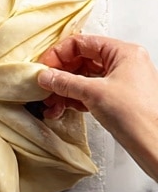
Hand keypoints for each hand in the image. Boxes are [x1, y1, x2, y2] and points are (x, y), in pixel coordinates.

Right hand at [38, 36, 157, 181]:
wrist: (157, 148)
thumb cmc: (137, 117)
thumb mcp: (94, 94)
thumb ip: (65, 82)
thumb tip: (45, 76)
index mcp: (123, 52)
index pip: (82, 43)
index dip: (59, 54)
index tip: (44, 67)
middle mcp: (124, 64)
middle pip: (82, 61)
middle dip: (60, 75)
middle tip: (44, 86)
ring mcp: (122, 83)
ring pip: (85, 78)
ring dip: (65, 90)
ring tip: (51, 103)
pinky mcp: (119, 100)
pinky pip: (91, 93)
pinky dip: (76, 99)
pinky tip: (62, 108)